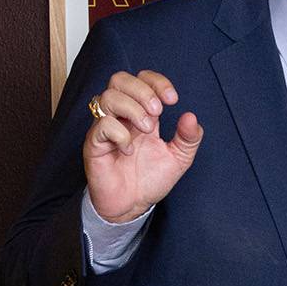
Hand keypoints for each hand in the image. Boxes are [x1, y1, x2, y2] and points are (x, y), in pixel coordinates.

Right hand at [83, 69, 203, 222]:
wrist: (132, 206)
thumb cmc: (150, 179)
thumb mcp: (179, 158)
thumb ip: (188, 138)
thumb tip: (191, 117)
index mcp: (141, 113)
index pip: (142, 79)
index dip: (157, 82)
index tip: (172, 99)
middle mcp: (121, 116)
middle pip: (119, 79)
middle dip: (142, 91)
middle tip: (157, 112)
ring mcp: (106, 128)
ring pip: (108, 97)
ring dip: (133, 109)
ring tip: (147, 130)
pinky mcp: (95, 144)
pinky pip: (102, 125)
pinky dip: (120, 133)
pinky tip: (129, 150)